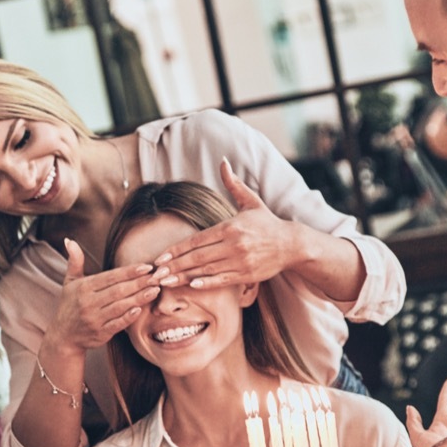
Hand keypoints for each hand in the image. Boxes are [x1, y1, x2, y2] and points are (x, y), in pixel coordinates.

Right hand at [49, 238, 161, 350]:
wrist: (64, 336)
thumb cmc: (70, 305)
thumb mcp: (69, 282)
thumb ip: (74, 261)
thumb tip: (69, 240)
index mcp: (83, 288)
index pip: (110, 277)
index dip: (129, 271)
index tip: (146, 267)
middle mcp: (88, 302)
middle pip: (118, 290)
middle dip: (139, 283)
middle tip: (157, 277)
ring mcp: (94, 319)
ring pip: (120, 306)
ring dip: (139, 298)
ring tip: (155, 290)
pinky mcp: (99, 334)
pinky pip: (117, 324)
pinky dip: (128, 317)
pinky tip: (141, 309)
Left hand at [153, 159, 298, 288]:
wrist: (291, 244)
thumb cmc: (267, 223)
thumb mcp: (250, 201)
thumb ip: (234, 183)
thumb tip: (223, 161)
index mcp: (230, 226)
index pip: (197, 239)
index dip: (176, 249)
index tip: (160, 257)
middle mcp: (234, 244)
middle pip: (198, 256)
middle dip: (175, 266)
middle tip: (155, 274)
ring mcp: (240, 261)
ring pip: (207, 269)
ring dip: (185, 276)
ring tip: (166, 282)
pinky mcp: (247, 275)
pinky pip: (223, 279)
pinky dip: (207, 283)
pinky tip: (192, 285)